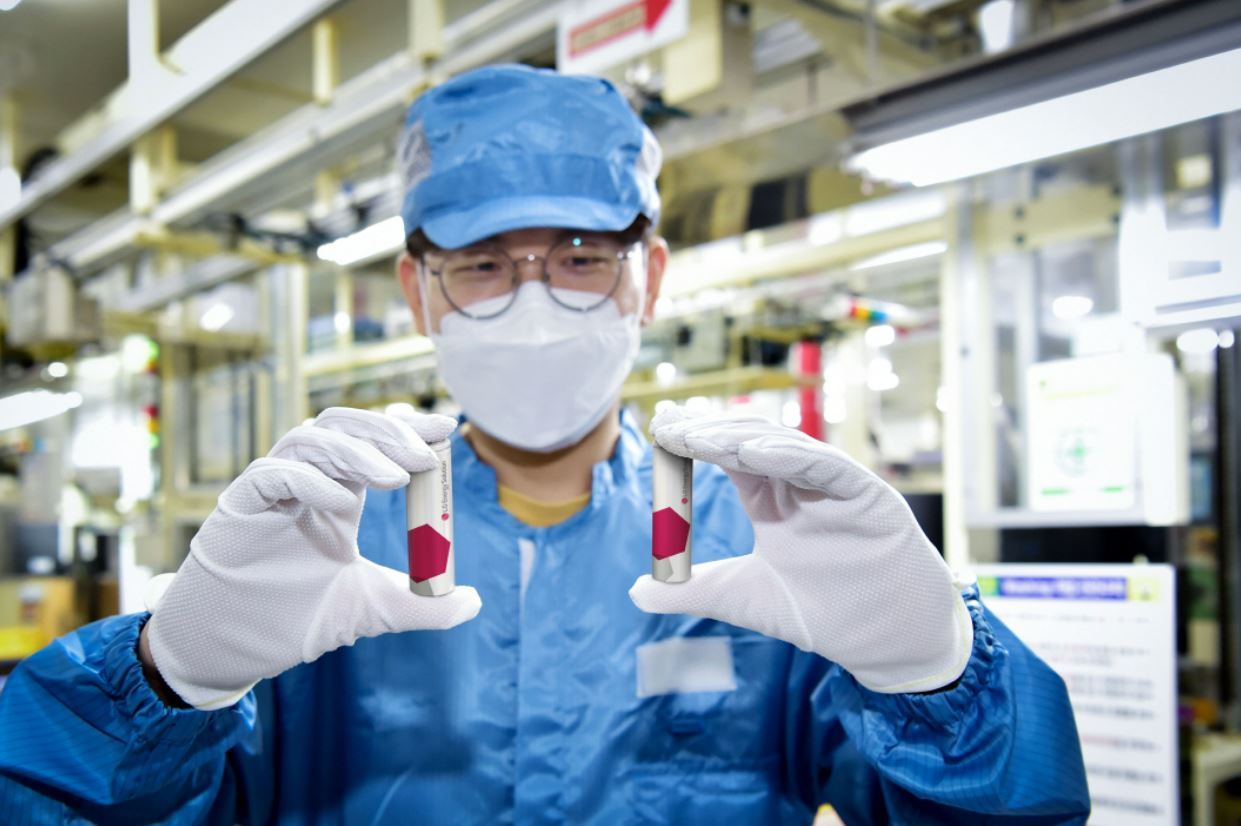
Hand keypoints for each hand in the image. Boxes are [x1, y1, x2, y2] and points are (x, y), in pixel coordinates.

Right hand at [143, 407, 480, 708]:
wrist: (232, 652)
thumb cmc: (293, 621)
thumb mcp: (372, 611)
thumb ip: (422, 606)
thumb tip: (473, 601)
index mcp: (337, 494)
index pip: (373, 441)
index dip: (407, 428)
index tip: (446, 428)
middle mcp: (305, 482)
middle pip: (346, 428)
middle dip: (389, 432)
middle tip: (427, 454)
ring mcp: (270, 490)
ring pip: (309, 439)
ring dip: (356, 451)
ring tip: (394, 478)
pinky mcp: (239, 506)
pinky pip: (271, 472)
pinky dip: (309, 478)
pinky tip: (341, 502)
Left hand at [629, 407, 971, 693]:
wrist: (885, 645)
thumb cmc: (825, 615)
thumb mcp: (745, 600)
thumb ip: (694, 592)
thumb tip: (635, 591)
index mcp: (773, 502)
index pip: (728, 458)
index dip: (694, 441)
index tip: (658, 429)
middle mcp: (801, 486)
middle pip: (751, 442)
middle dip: (709, 431)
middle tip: (669, 425)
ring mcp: (835, 487)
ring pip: (785, 446)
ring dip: (739, 438)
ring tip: (699, 435)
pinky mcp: (868, 496)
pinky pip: (828, 467)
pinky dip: (791, 455)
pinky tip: (752, 451)